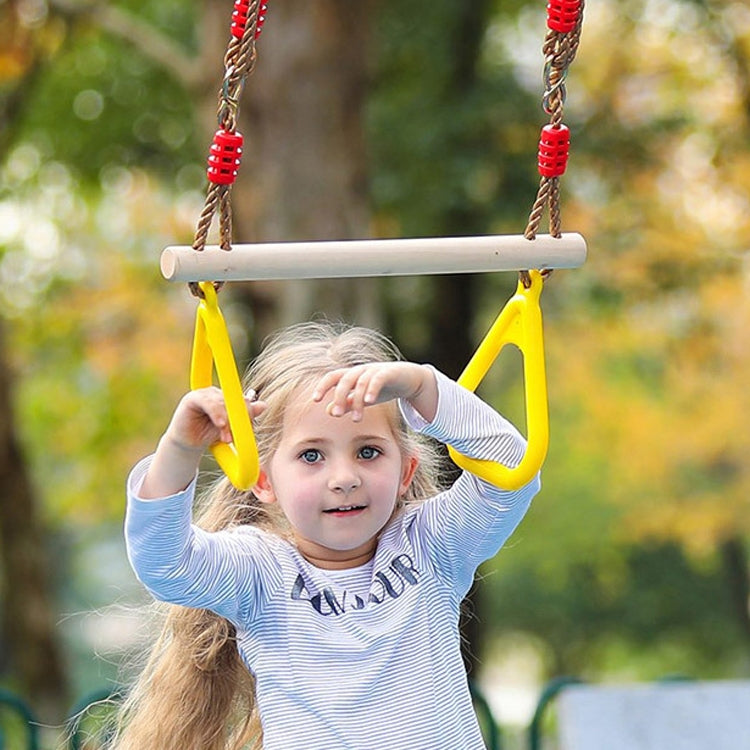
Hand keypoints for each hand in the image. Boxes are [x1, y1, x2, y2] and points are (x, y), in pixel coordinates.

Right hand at [140, 387, 265, 498]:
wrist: (189, 445)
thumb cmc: (210, 434)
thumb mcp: (231, 428)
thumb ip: (246, 417)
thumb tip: (263, 405)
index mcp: (229, 398)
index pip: (244, 400)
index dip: (249, 412)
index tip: (249, 429)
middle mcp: (218, 393)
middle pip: (236, 400)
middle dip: (239, 419)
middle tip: (239, 436)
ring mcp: (205, 394)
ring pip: (224, 402)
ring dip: (228, 422)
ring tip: (227, 438)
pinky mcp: (193, 398)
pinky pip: (208, 402)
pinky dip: (217, 413)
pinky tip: (220, 424)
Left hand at [312, 362, 437, 422]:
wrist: (408, 378)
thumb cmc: (382, 388)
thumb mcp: (362, 398)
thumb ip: (347, 404)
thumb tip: (330, 411)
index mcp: (351, 375)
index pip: (332, 377)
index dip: (322, 386)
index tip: (315, 400)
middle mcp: (360, 370)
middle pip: (344, 380)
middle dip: (339, 398)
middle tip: (337, 415)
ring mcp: (374, 370)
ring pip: (361, 383)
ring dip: (357, 401)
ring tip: (357, 419)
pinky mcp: (388, 372)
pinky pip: (378, 379)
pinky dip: (372, 390)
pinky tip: (369, 402)